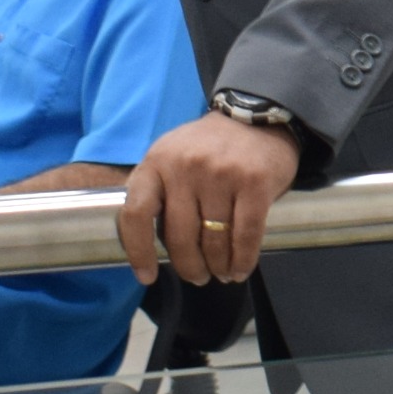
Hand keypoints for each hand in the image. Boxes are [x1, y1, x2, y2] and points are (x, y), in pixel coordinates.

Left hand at [115, 112, 303, 288]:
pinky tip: (240, 269)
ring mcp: (221, 174)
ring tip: (221, 273)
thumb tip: (145, 244)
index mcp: (157, 161)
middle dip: (189, 266)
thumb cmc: (208, 147)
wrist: (256, 116)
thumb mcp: (170, 156)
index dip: (138, 251)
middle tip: (196, 277)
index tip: (147, 276)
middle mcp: (186, 166)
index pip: (136, 213)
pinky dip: (243, 260)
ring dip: (218, 266)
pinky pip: (246, 236)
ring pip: (214, 240)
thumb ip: (156, 191)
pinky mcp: (254, 183)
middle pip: (179, 236)